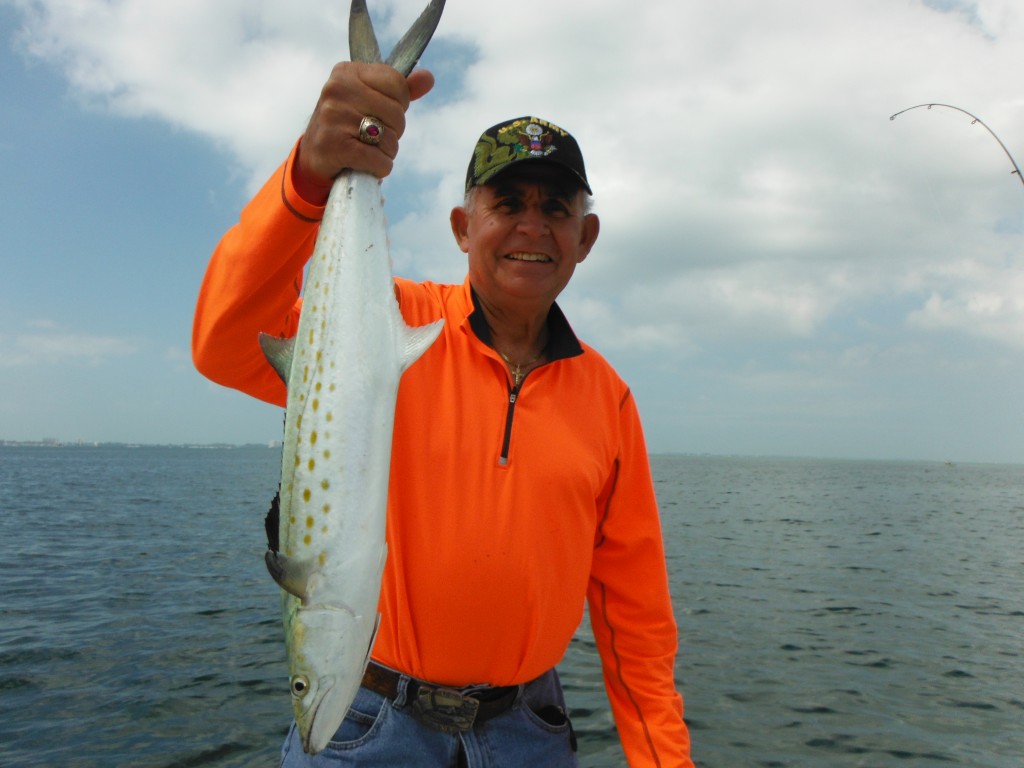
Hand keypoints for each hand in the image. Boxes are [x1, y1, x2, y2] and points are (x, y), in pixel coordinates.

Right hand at [293, 63, 434, 203]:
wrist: (314, 156)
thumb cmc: (348, 124)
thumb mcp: (370, 99)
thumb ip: (400, 89)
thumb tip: (428, 78)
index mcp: (347, 72)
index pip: (397, 83)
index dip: (398, 104)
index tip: (381, 112)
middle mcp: (337, 89)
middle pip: (397, 113)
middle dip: (393, 132)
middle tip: (372, 136)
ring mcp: (334, 116)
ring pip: (390, 139)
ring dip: (386, 152)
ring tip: (367, 149)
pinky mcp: (334, 145)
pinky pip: (378, 160)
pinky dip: (379, 168)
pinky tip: (365, 164)